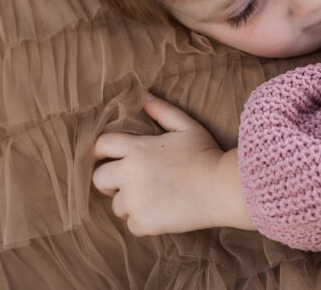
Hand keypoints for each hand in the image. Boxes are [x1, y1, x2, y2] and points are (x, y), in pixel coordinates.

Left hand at [92, 94, 252, 235]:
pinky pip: (132, 224)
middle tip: (125, 182)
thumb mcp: (186, 126)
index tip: (104, 157)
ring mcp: (135, 200)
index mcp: (137, 148)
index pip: (101, 145)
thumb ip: (162, 110)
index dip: (100, 151)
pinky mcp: (144, 222)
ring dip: (128, 203)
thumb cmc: (206, 154)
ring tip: (151, 198)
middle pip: (98, 178)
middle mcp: (129, 174)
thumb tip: (143, 96)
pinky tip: (160, 213)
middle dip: (108, 180)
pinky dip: (142, 221)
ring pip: (116, 205)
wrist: (222, 188)